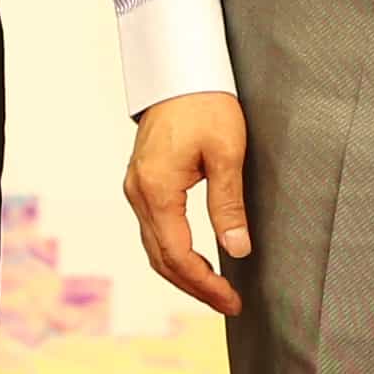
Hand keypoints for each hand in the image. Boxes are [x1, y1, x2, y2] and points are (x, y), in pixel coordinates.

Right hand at [125, 92, 251, 315]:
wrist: (179, 69)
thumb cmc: (205, 103)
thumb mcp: (226, 152)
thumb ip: (228, 204)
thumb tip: (237, 250)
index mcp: (156, 191)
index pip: (179, 257)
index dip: (206, 285)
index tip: (233, 301)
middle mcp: (138, 194)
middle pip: (161, 259)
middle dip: (195, 287)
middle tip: (229, 303)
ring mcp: (136, 188)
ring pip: (154, 247)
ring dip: (183, 273)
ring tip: (216, 289)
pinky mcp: (142, 182)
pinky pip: (154, 230)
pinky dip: (174, 252)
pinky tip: (197, 260)